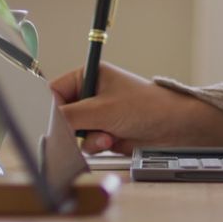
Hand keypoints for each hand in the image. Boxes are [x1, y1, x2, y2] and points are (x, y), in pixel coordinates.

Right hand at [50, 62, 222, 153]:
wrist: (175, 127)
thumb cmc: (146, 107)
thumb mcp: (102, 109)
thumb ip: (71, 117)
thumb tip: (48, 124)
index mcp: (90, 76)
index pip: (55, 91)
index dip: (51, 108)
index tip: (52, 122)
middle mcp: (92, 94)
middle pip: (63, 115)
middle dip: (73, 127)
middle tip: (81, 131)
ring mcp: (99, 115)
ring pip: (75, 133)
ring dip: (89, 138)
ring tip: (107, 136)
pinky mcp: (107, 133)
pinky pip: (89, 144)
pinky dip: (98, 145)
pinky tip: (113, 141)